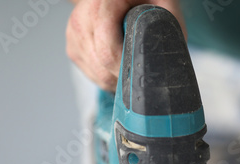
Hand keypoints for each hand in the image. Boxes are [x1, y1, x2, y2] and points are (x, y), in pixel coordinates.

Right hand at [66, 0, 185, 90]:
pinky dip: (109, 78)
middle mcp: (83, 17)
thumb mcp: (164, 6)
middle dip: (125, 77)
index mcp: (104, 3)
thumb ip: (167, 27)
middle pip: (101, 64)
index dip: (127, 67)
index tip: (144, 73)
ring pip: (96, 74)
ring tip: (135, 69)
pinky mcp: (73, 47)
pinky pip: (91, 75)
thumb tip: (166, 58)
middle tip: (144, 76)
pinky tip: (121, 67)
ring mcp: (75, 33)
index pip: (108, 49)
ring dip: (118, 80)